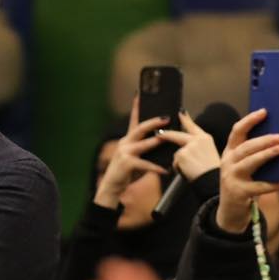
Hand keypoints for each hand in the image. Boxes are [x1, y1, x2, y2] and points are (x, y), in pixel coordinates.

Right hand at [94, 95, 168, 209]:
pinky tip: (165, 170)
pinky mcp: (126, 164)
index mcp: (128, 139)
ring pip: (143, 144)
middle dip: (154, 122)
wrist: (112, 186)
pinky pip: (144, 164)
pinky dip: (155, 167)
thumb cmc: (126, 171)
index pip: (133, 119)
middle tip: (166, 118)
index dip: (136, 106)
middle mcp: (125, 143)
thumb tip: (162, 141)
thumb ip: (145, 148)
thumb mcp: (135, 156)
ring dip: (155, 142)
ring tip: (166, 139)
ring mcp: (124, 153)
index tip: (140, 93)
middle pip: (140, 128)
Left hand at [158, 111, 221, 182]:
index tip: (180, 111)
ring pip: (177, 153)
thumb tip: (184, 146)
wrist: (213, 182)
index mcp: (206, 138)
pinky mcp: (182, 154)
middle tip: (158, 133)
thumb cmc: (212, 172)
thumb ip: (198, 146)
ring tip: (193, 169)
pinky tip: (188, 172)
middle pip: (177, 135)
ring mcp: (189, 146)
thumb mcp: (209, 154)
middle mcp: (198, 139)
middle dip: (166, 135)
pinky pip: (175, 163)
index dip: (186, 118)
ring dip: (180, 162)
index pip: (193, 126)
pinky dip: (179, 169)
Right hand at [217, 109, 278, 233]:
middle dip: (262, 140)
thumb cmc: (242, 182)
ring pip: (249, 163)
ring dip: (265, 155)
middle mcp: (228, 163)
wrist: (229, 210)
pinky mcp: (239, 192)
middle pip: (245, 147)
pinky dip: (275, 184)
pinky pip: (260, 187)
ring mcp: (232, 177)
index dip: (250, 120)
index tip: (264, 112)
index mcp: (229, 152)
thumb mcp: (243, 165)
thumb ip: (254, 153)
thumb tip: (278, 139)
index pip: (236, 132)